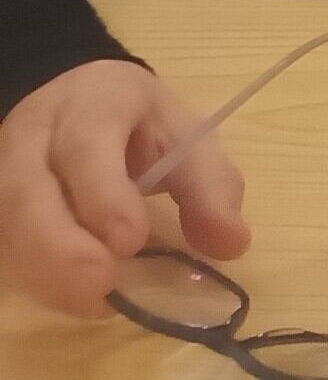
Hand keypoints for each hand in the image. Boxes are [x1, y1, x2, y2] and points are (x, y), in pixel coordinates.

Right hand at [0, 58, 247, 317]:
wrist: (73, 99)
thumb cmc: (136, 122)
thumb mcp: (184, 133)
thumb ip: (208, 185)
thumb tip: (231, 244)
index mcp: (91, 107)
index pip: (85, 147)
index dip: (103, 197)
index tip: (132, 240)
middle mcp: (32, 140)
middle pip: (25, 196)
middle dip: (61, 250)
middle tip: (104, 285)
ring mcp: (2, 176)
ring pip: (7, 229)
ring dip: (46, 273)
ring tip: (96, 300)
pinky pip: (3, 251)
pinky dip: (34, 279)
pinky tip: (72, 295)